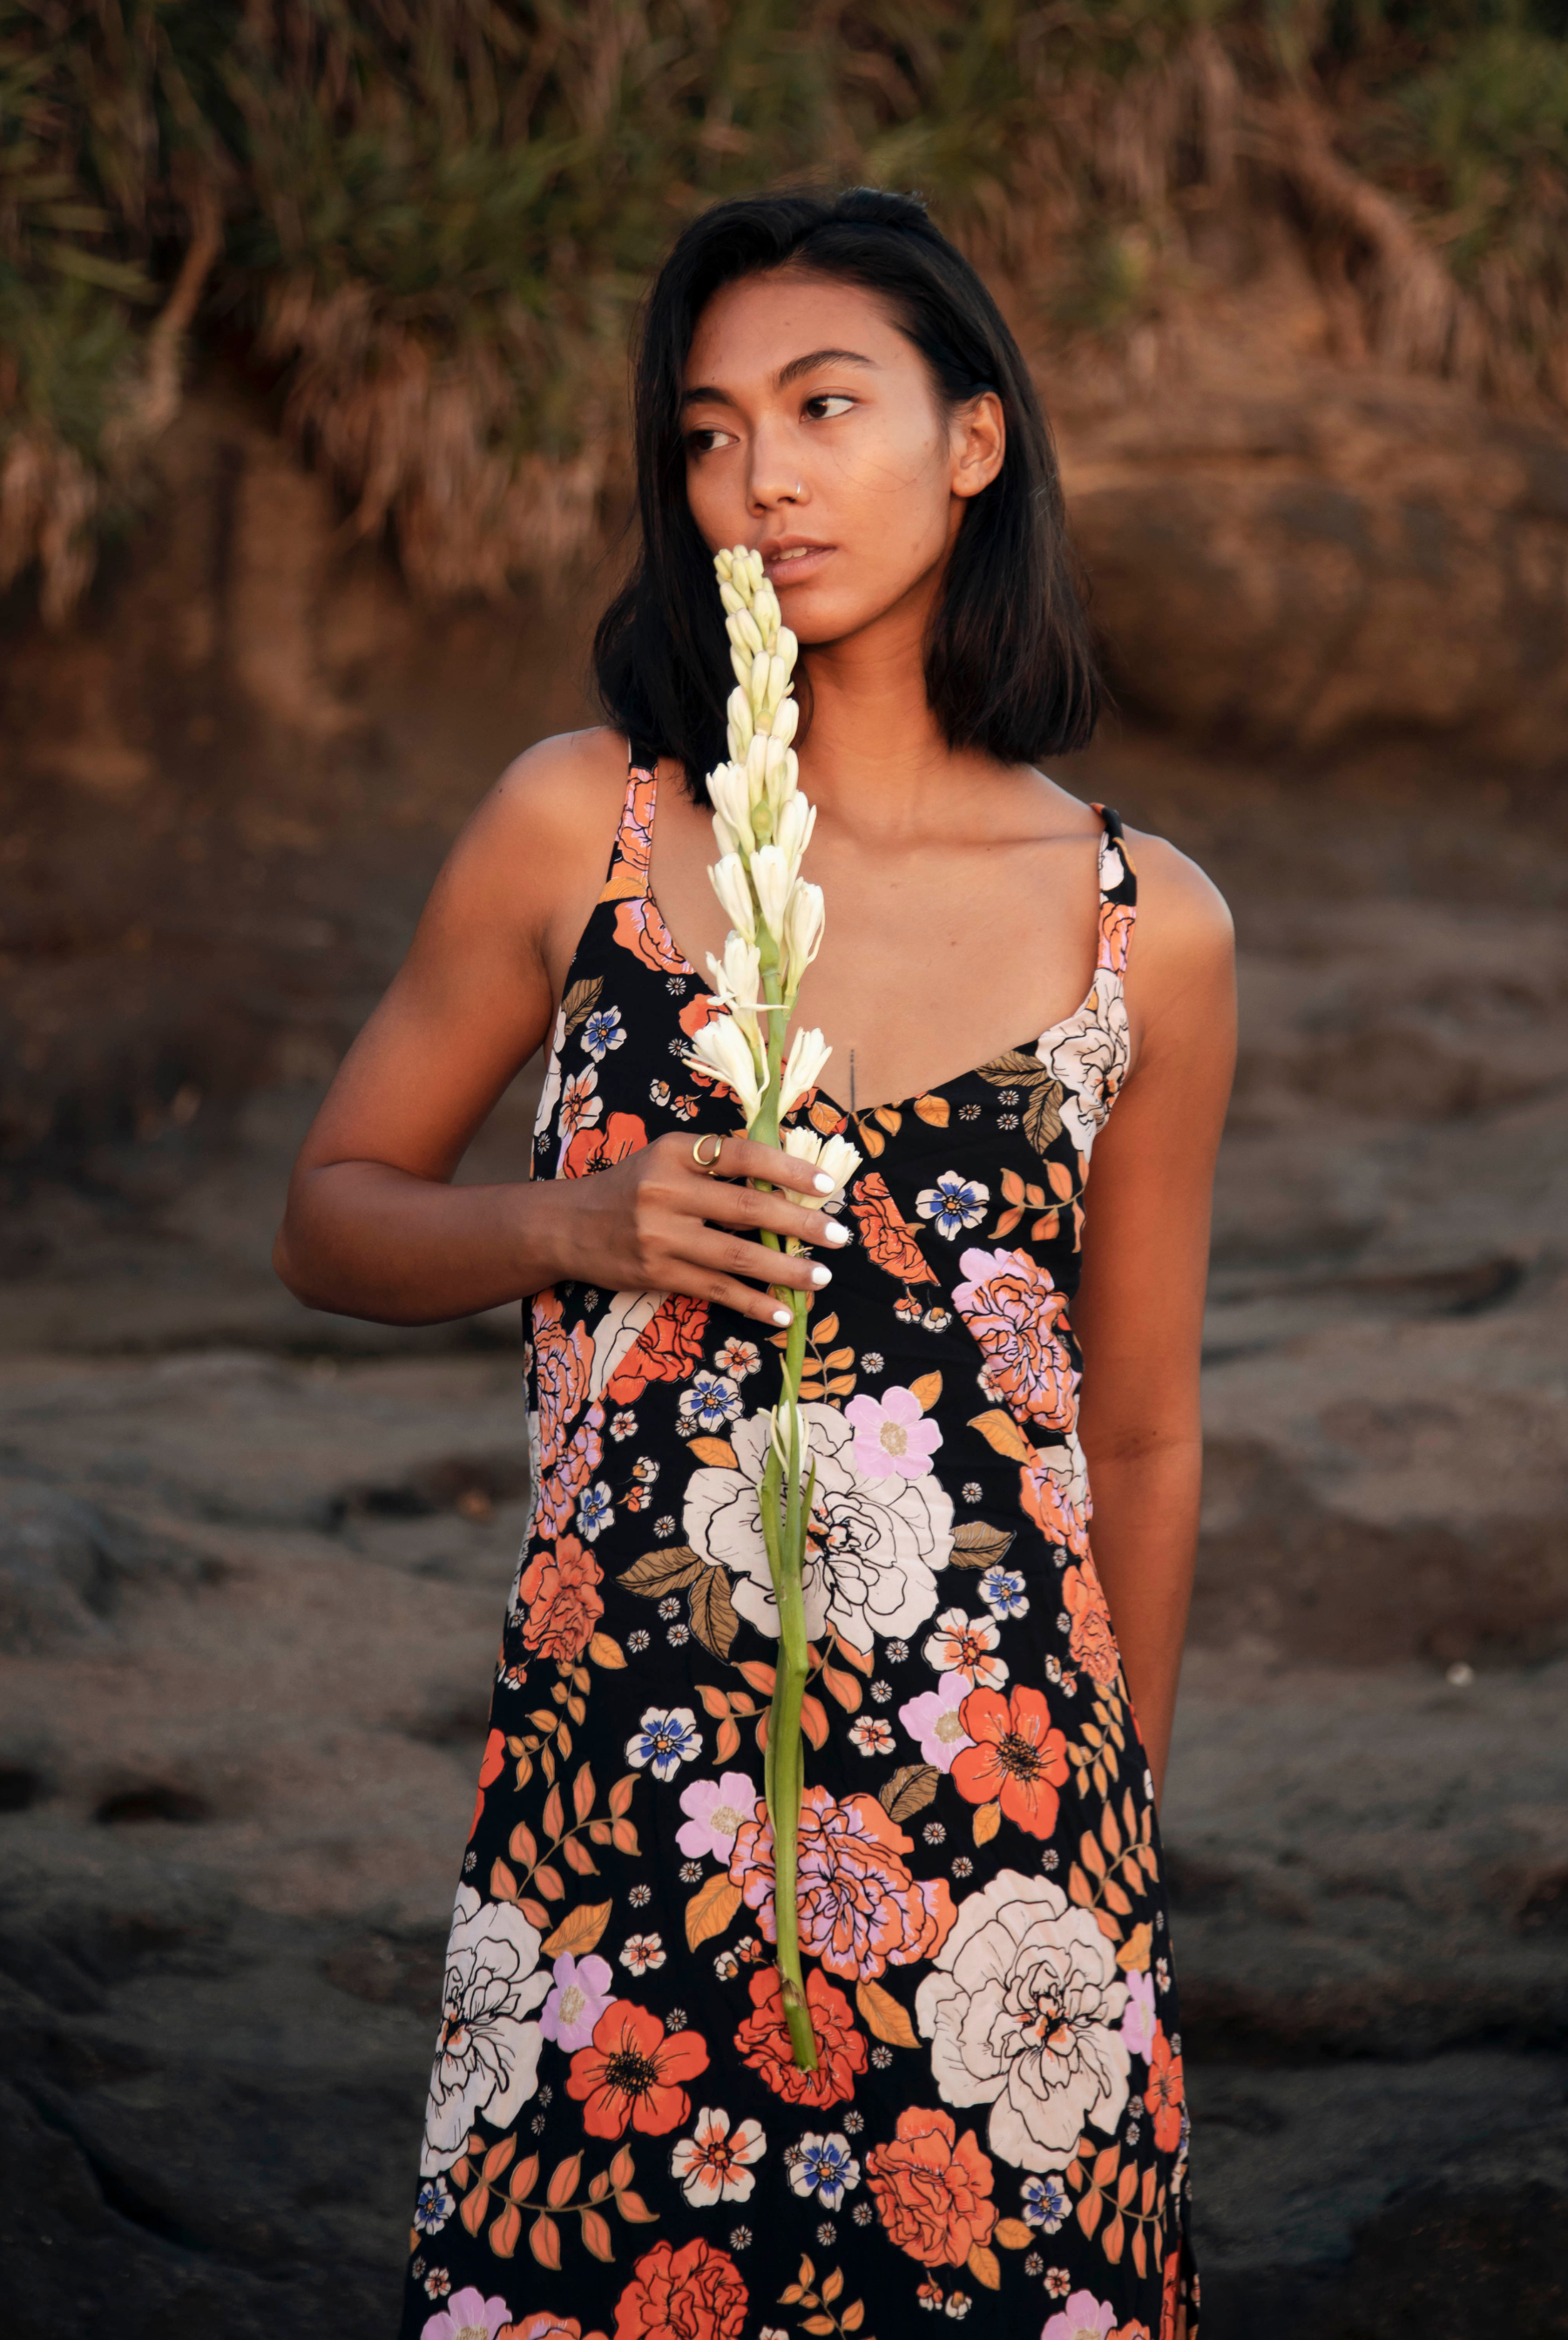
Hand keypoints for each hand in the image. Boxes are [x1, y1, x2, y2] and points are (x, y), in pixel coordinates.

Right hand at [544, 1130, 851, 1328]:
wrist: (568, 1225)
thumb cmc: (631, 1187)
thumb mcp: (666, 1158)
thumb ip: (715, 1163)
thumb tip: (786, 1181)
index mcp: (676, 1152)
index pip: (743, 1154)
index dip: (788, 1168)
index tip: (826, 1183)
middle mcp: (667, 1191)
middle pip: (747, 1208)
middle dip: (800, 1224)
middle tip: (839, 1235)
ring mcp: (661, 1236)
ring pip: (736, 1256)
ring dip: (785, 1270)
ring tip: (821, 1277)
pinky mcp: (657, 1273)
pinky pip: (716, 1290)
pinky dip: (752, 1303)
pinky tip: (782, 1312)